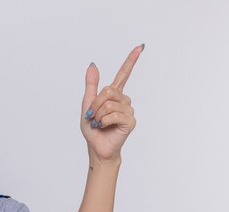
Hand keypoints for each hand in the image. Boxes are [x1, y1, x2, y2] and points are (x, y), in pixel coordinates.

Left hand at [80, 44, 143, 162]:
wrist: (96, 147)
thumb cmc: (93, 129)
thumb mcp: (87, 105)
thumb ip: (91, 85)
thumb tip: (93, 65)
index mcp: (114, 95)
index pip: (124, 74)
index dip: (131, 60)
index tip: (140, 47)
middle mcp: (124, 101)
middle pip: (108, 90)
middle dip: (95, 104)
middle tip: (92, 116)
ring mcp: (129, 110)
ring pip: (109, 103)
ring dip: (98, 115)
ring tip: (99, 123)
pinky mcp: (131, 121)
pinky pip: (114, 115)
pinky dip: (104, 121)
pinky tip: (104, 127)